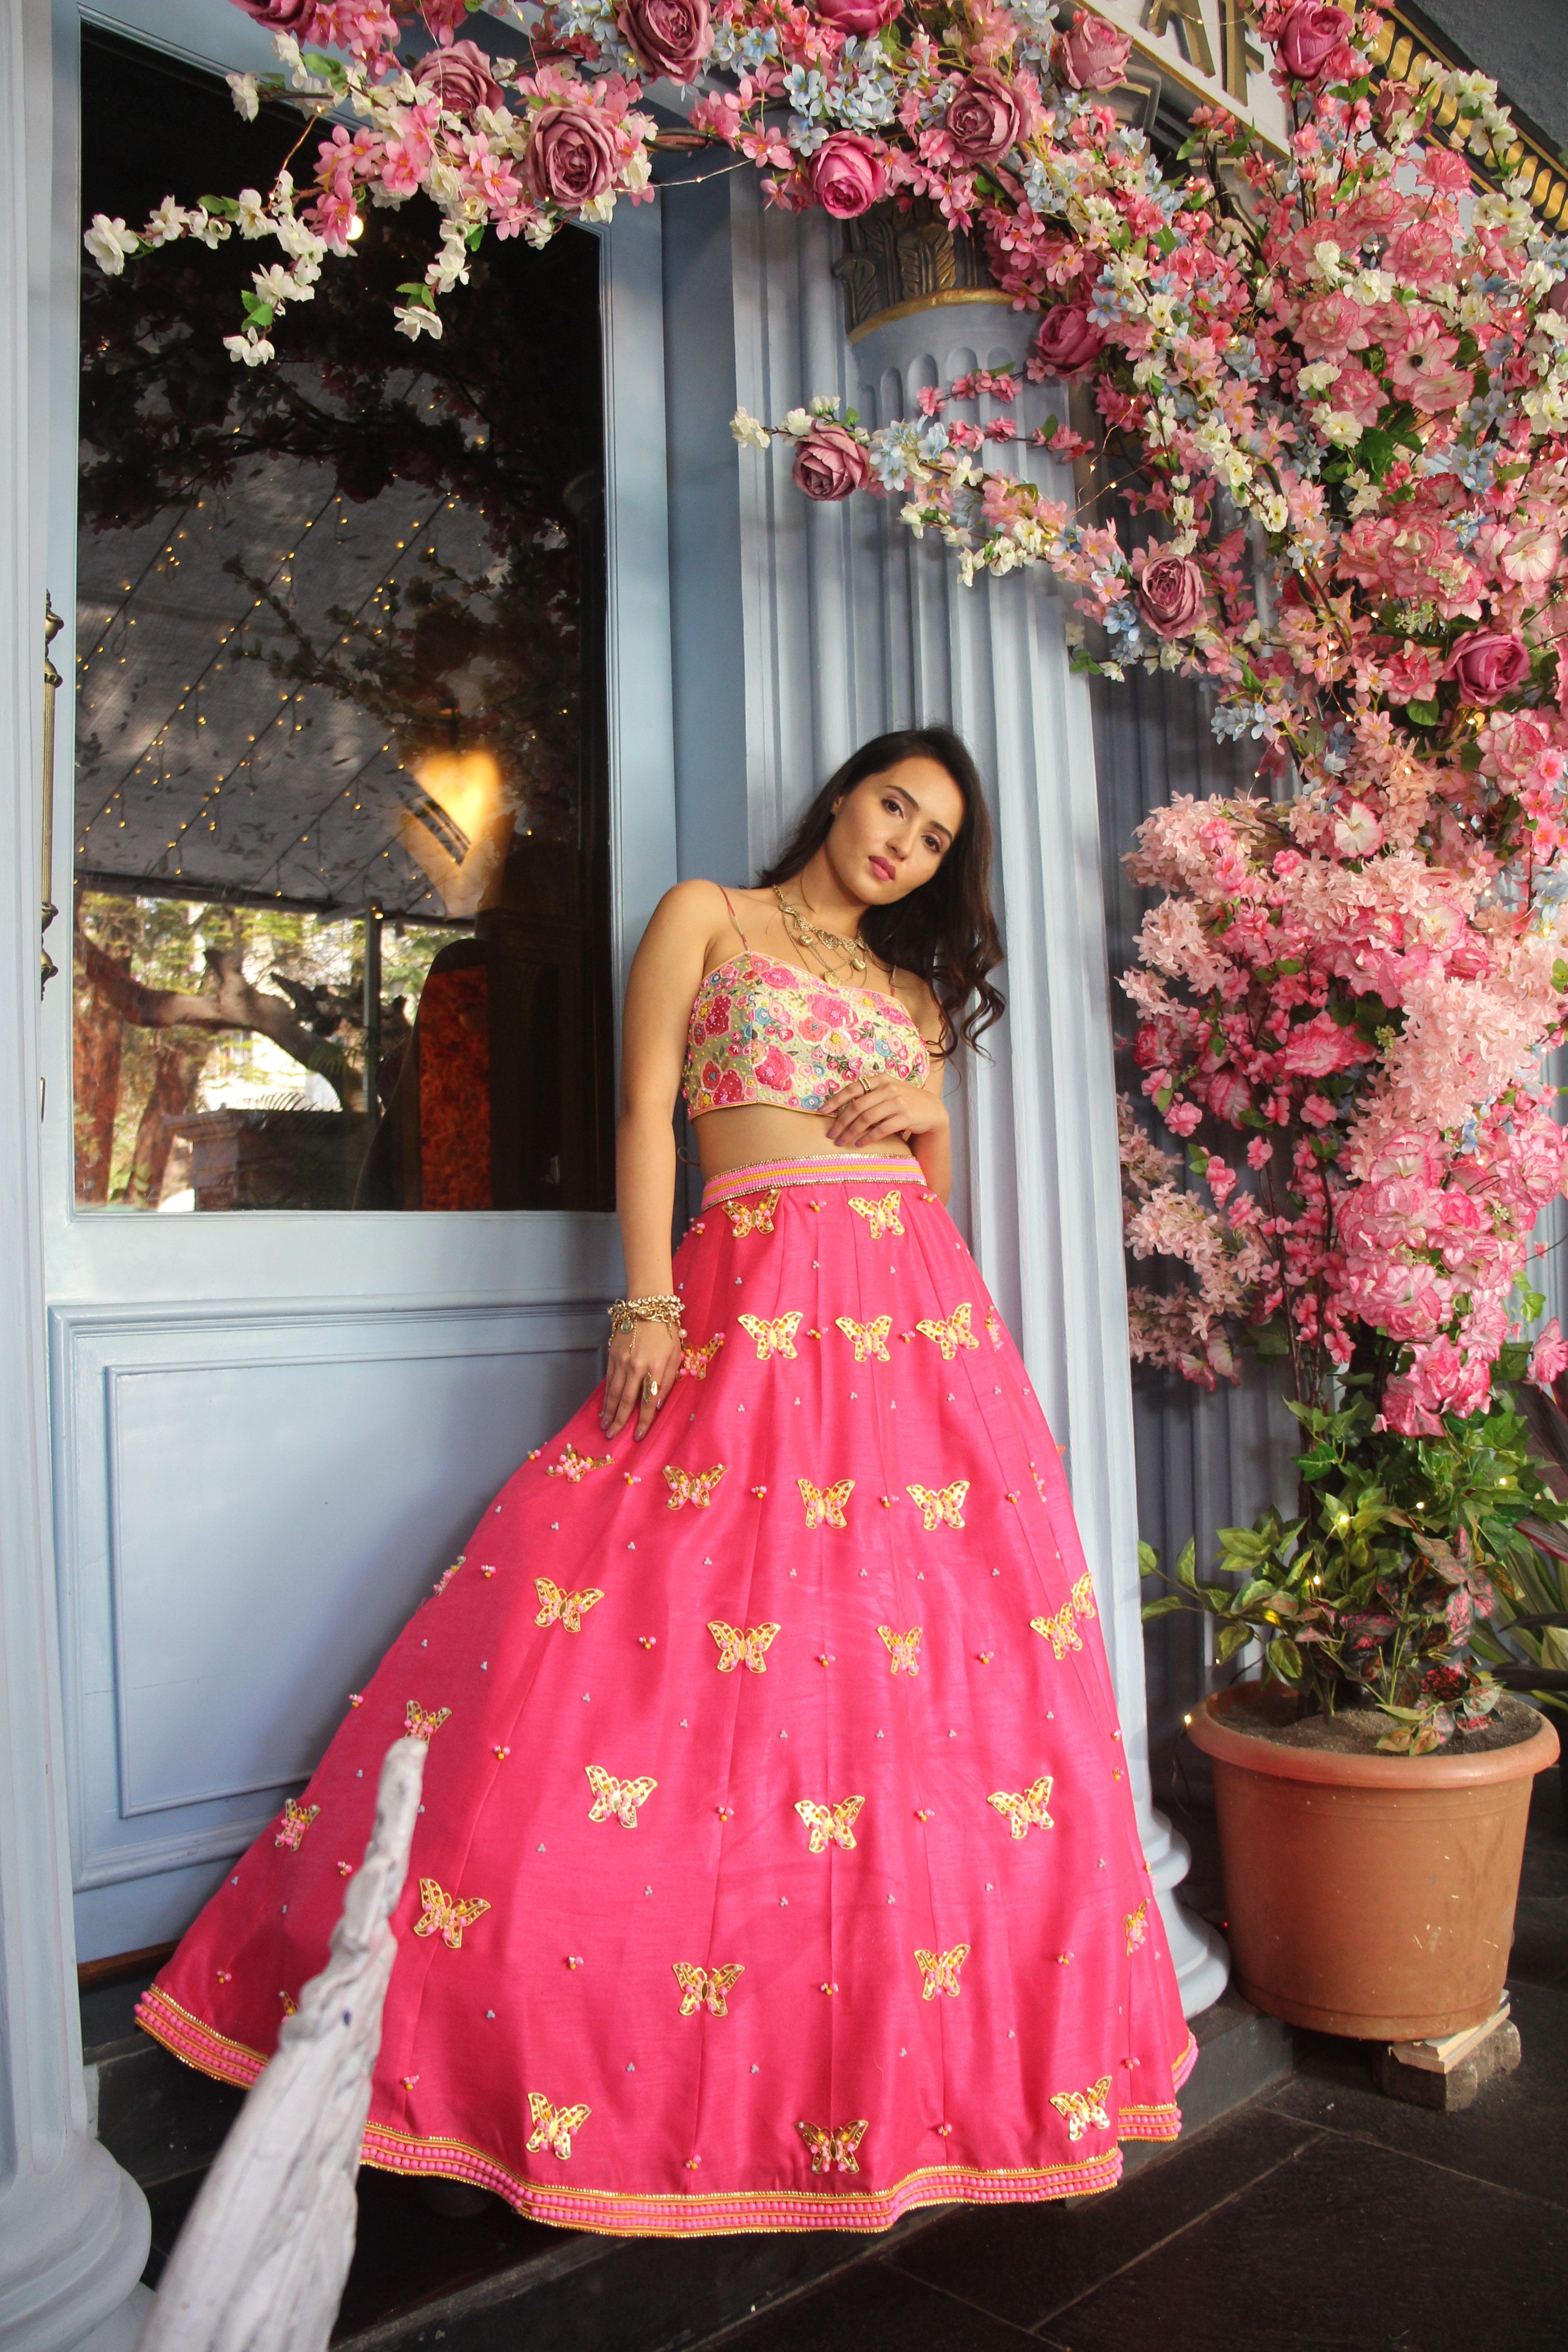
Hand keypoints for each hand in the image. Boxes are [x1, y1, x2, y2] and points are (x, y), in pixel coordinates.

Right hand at [601, 1318, 683, 1441]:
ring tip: (605, 1426)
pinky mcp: (612, 1355)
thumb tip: (656, 1405)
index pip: (647, 1402)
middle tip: (612, 1438)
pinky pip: (608, 1380)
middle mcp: (636, 1367)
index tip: (638, 1436)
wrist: (648, 1306)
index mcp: (655, 1368)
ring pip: (614, 1392)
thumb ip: (667, 1381)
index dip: (643, 1421)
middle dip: (619, 1421)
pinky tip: (604, 1406)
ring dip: (609, 1411)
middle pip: (626, 1400)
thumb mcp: (675, 1355)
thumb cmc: (667, 1331)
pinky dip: (606, 1395)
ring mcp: (621, 1361)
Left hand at [822, 1073, 946, 1152]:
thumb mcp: (888, 1092)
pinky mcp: (906, 1116)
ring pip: (867, 1118)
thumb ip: (869, 1095)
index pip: (853, 1088)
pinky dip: (868, 1138)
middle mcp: (888, 1088)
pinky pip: (882, 1129)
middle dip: (841, 1122)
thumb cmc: (904, 1102)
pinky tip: (859, 1145)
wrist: (932, 1110)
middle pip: (857, 1106)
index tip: (822, 1111)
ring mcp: (898, 1102)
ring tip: (841, 1142)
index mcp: (880, 1080)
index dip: (835, 1100)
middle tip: (830, 1134)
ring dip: (851, 1132)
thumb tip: (840, 1109)